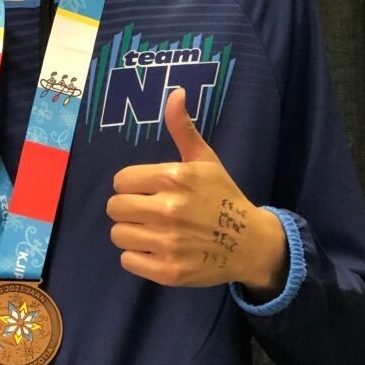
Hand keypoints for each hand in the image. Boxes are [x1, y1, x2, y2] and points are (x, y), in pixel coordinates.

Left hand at [107, 89, 286, 297]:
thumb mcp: (204, 159)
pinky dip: (137, 257)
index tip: (147, 189)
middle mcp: (169, 209)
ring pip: (118, 234)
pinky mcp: (169, 272)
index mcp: (174, 178)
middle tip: (146, 210)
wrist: (250, 243)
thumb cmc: (222, 196)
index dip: (131, 184)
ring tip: (151, 230)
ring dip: (131, 232)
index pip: (121, 180)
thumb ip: (183, 128)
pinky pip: (128, 260)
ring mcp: (169, 243)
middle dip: (127, 207)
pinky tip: (156, 248)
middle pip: (115, 207)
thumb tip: (176, 92)